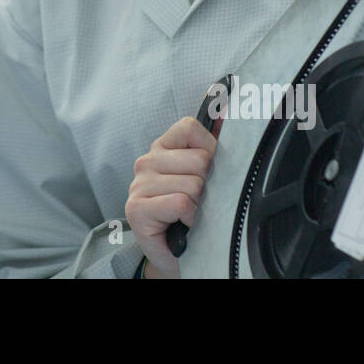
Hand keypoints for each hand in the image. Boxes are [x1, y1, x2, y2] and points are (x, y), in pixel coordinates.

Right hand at [125, 116, 215, 278]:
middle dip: (208, 184)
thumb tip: (227, 109)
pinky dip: (190, 217)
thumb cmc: (191, 213)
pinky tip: (182, 224)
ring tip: (189, 214)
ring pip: (193, 184)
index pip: (191, 128)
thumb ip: (213, 143)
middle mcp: (147, 162)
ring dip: (200, 205)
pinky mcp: (136, 208)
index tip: (207, 173)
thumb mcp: (205, 176)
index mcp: (162, 148)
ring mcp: (139, 184)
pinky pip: (180, 202)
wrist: (176, 255)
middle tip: (197, 201)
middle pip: (200, 160)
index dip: (209, 151)